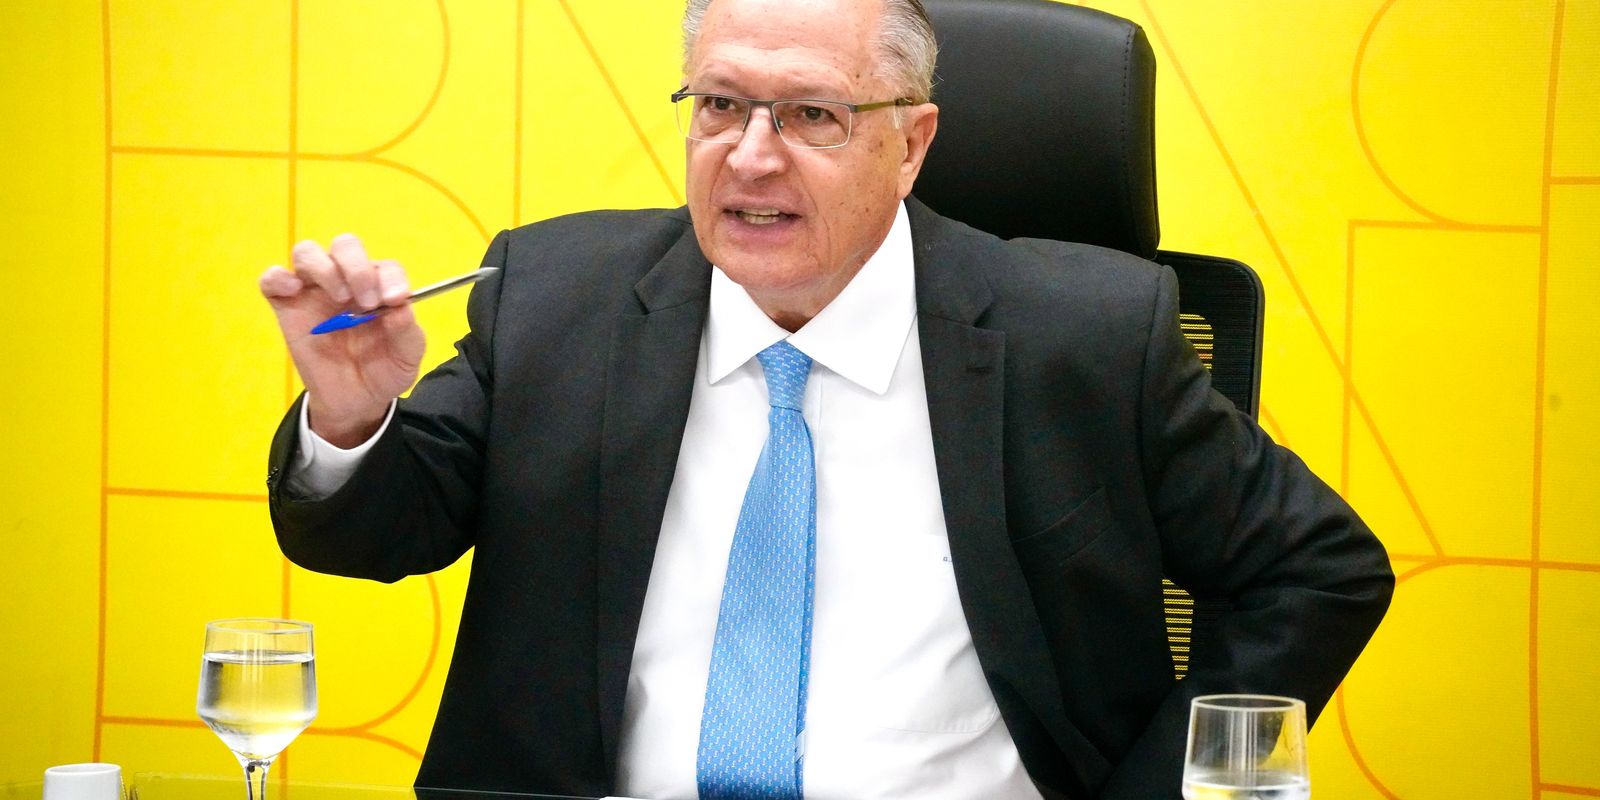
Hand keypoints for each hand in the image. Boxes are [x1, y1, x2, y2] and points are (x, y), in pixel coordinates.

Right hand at [260, 233, 425, 447]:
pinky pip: (272, 279)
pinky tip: (292, 291)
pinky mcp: (287, 306)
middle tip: (366, 302)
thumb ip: (408, 333)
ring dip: (324, 268)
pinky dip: (278, 277)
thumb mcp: (407, 359)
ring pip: (308, 253)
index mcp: (379, 288)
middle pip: (345, 246)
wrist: (355, 401)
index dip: (391, 277)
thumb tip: (400, 308)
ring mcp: (315, 291)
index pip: (385, 266)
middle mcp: (347, 282)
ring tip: (338, 298)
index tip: (393, 300)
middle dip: (357, 267)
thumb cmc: (383, 370)